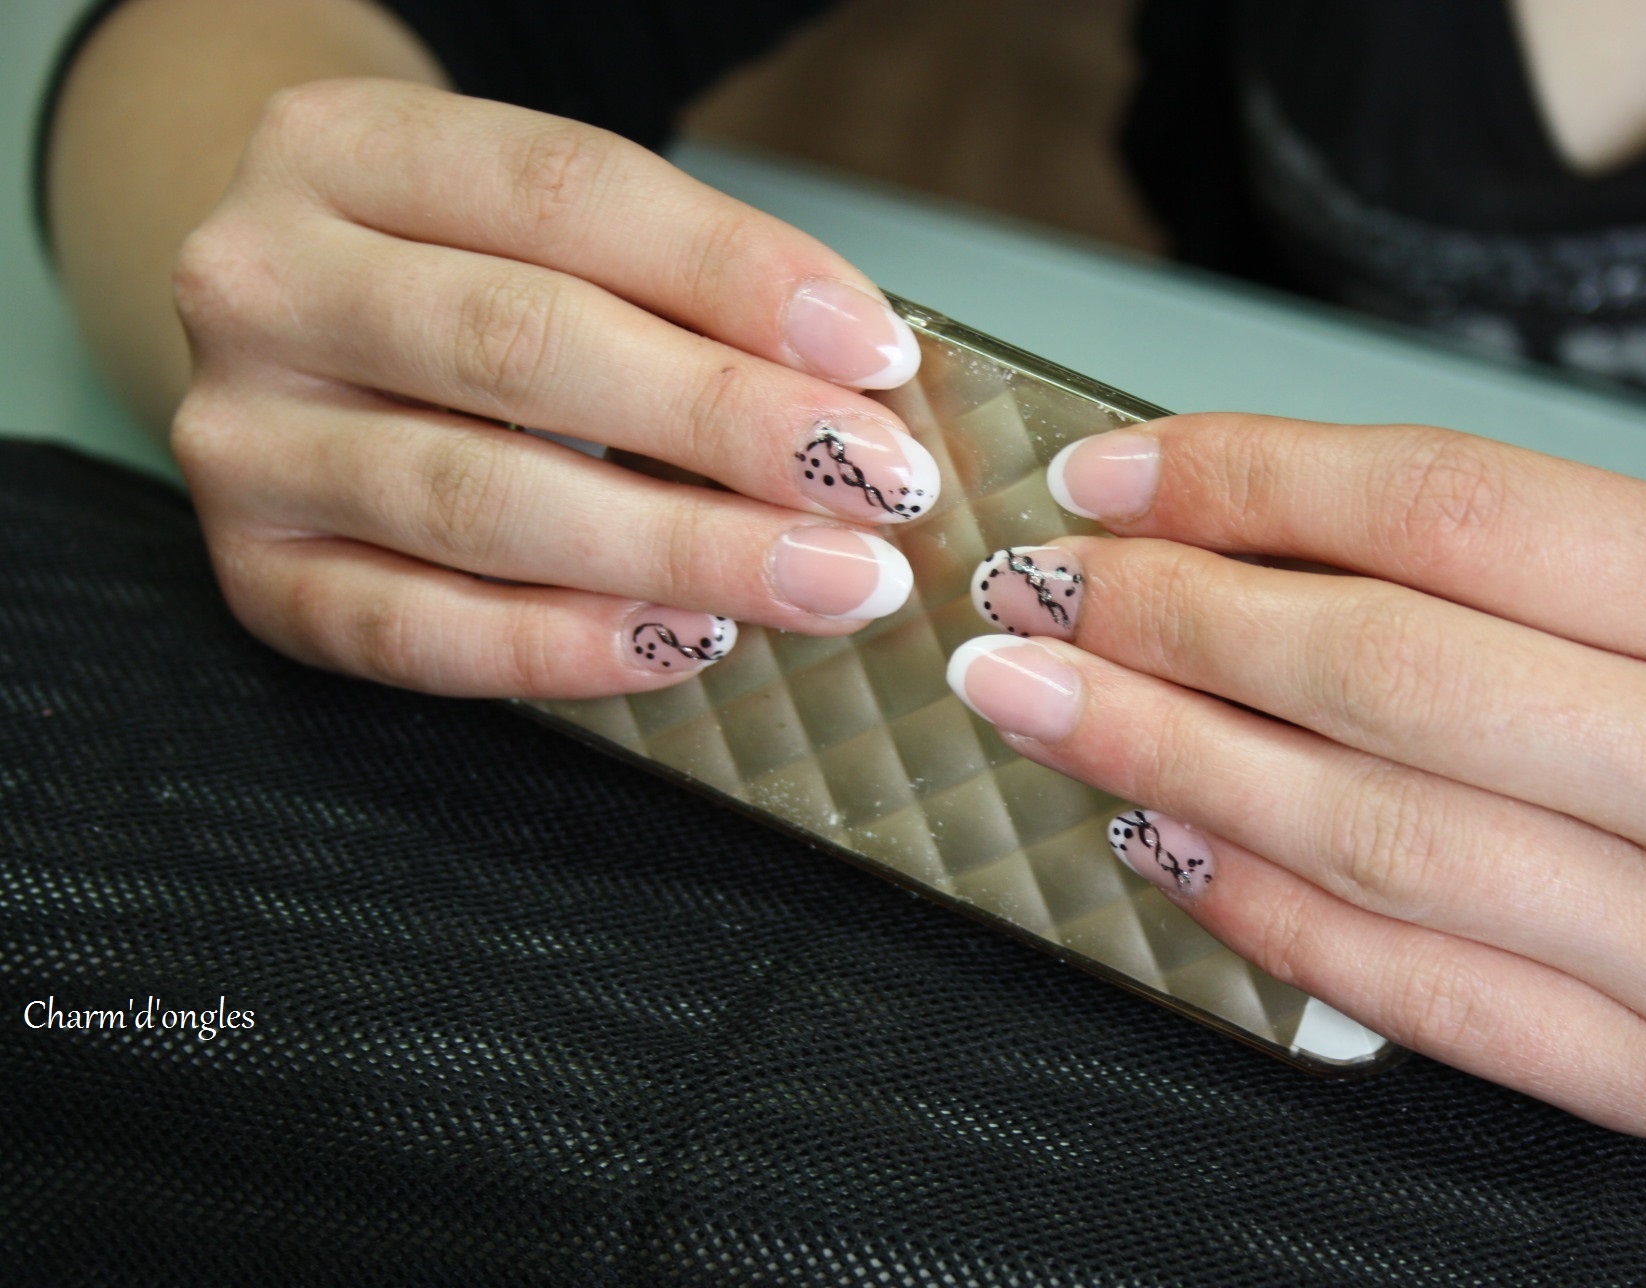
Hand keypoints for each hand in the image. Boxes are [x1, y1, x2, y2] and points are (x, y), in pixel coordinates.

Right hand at [171, 79, 933, 696]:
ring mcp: (242, 438)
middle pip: (523, 345)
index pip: (569, 193)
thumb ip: (679, 286)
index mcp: (345, 147)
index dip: (737, 276)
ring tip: (821, 578)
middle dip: (729, 423)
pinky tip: (687, 642)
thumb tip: (858, 393)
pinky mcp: (255, 576)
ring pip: (475, 500)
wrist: (288, 328)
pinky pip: (414, 633)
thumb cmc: (458, 272)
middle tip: (877, 485)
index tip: (876, 357)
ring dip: (679, 550)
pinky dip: (562, 649)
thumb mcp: (545, 224)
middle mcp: (265, 280)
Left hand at [947, 414, 1645, 1145]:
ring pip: (1369, 836)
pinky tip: (1154, 842)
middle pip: (1380, 671)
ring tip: (1046, 706)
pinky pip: (1414, 990)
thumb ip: (1512, 568)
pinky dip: (1258, 911)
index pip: (1448, 509)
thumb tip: (1244, 540)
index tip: (1109, 480)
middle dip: (1167, 624)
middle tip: (1033, 597)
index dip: (1248, 483)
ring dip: (1166, 762)